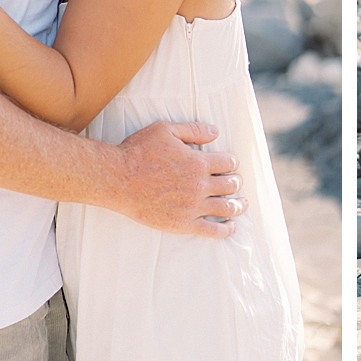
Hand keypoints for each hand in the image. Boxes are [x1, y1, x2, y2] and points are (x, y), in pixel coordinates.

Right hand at [112, 120, 245, 237]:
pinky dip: (226, 229)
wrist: (118, 179)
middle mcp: (199, 185)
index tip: (230, 164)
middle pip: (230, 185)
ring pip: (226, 207)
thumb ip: (193, 130)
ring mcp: (192, 207)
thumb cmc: (139, 152)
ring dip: (238, 205)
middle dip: (235, 182)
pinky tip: (231, 226)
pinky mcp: (182, 224)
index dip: (232, 163)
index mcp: (198, 162)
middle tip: (235, 183)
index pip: (229, 163)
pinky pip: (211, 230)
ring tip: (242, 204)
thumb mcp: (165, 130)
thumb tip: (215, 132)